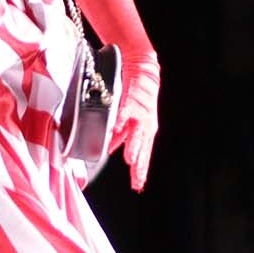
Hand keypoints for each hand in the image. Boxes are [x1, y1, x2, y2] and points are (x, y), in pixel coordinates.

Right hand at [111, 50, 163, 191]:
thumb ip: (118, 135)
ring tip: (129, 160)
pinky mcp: (132, 98)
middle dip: (139, 165)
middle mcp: (144, 124)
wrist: (141, 66)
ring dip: (132, 146)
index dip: (140, 171)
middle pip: (142, 148)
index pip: (144, 155)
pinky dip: (120, 121)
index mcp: (144, 130)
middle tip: (136, 180)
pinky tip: (116, 130)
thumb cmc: (132, 93)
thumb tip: (109, 150)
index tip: (137, 186)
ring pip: (136, 132)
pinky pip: (124, 111)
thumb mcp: (125, 118)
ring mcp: (139, 112)